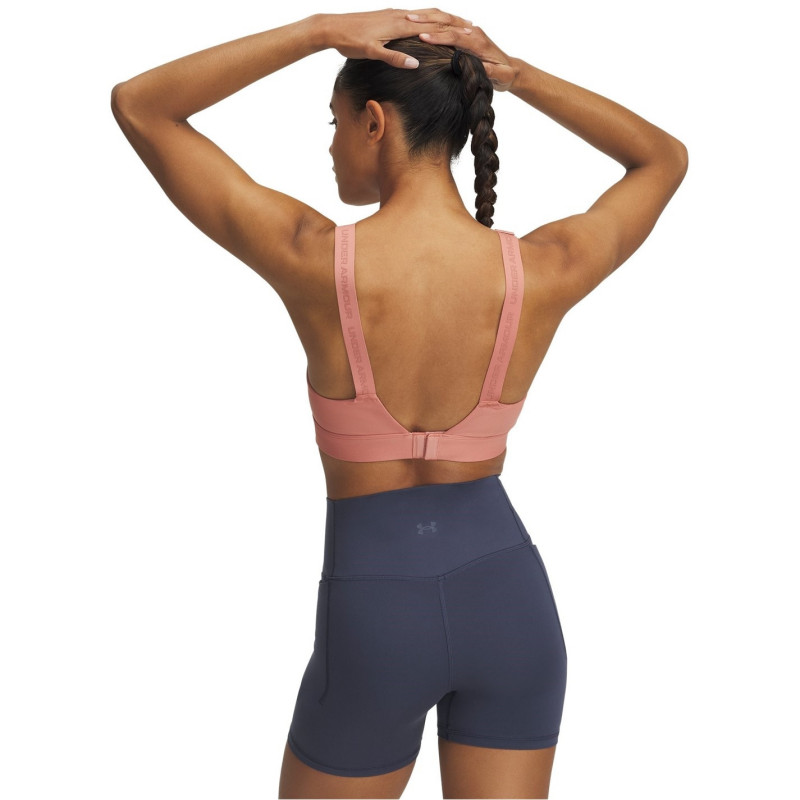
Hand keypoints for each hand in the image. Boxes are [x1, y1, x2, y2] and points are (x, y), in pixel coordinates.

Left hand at [322, 8, 472, 68]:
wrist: (332, 27)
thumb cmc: (350, 41)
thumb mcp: (372, 52)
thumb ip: (394, 57)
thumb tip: (415, 64)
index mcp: (399, 24)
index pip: (431, 24)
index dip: (450, 29)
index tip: (468, 33)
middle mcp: (398, 16)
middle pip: (432, 15)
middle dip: (452, 20)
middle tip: (471, 26)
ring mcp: (393, 15)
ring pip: (423, 13)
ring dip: (441, 18)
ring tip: (456, 24)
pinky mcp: (387, 17)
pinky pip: (413, 16)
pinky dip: (426, 19)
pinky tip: (429, 24)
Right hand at [405, 9, 516, 90]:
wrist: (511, 69)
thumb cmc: (506, 74)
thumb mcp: (503, 76)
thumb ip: (493, 71)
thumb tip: (482, 68)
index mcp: (479, 41)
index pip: (455, 36)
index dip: (439, 37)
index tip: (423, 37)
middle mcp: (472, 33)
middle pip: (446, 24)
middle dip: (427, 22)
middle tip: (408, 19)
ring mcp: (468, 33)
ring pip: (444, 22)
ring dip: (426, 19)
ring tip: (408, 17)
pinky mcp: (464, 36)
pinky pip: (446, 27)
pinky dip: (431, 24)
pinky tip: (418, 24)